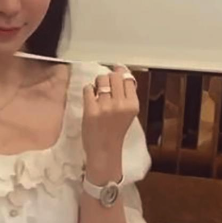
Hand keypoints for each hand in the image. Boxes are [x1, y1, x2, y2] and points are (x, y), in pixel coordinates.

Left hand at [82, 68, 138, 183]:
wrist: (104, 150)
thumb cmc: (115, 131)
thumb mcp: (128, 113)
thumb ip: (126, 95)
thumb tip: (121, 72)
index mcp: (133, 105)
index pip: (128, 78)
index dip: (121, 73)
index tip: (116, 73)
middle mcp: (121, 104)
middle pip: (114, 75)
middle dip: (109, 77)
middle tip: (105, 84)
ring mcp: (105, 107)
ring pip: (101, 79)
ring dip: (98, 82)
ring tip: (98, 91)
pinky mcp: (91, 110)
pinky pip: (88, 88)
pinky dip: (89, 90)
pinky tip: (90, 97)